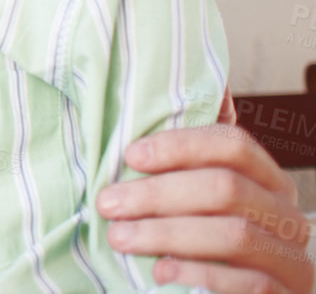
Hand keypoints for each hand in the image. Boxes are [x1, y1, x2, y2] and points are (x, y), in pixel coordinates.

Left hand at [99, 124, 311, 293]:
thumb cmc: (199, 243)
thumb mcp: (193, 202)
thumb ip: (182, 167)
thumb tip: (152, 122)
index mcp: (268, 181)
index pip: (233, 145)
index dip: (181, 146)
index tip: (130, 156)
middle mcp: (286, 215)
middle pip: (227, 188)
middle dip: (159, 194)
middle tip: (109, 203)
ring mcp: (291, 258)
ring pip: (235, 235)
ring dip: (168, 234)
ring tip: (119, 237)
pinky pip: (250, 283)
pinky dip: (200, 275)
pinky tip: (160, 272)